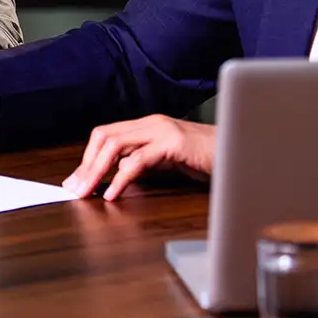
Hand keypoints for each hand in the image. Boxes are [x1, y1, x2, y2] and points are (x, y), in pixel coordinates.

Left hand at [62, 115, 215, 200]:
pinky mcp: (174, 143)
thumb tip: (116, 178)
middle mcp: (151, 123)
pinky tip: (112, 194)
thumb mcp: (169, 162)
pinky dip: (120, 178)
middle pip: (104, 137)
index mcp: (147, 126)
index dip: (87, 158)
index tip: (76, 181)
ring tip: (86, 192)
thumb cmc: (208, 159)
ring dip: (95, 170)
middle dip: (85, 164)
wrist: (244, 151)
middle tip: (74, 189)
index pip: (106, 135)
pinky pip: (138, 160)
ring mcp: (162, 130)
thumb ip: (144, 164)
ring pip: (114, 144)